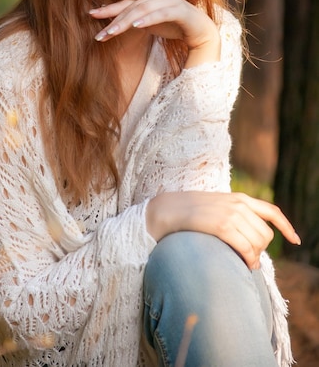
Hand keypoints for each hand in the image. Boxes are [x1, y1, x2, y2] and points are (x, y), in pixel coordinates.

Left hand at [89, 0, 220, 65]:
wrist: (200, 32)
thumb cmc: (173, 25)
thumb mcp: (148, 22)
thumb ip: (132, 18)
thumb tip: (109, 19)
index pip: (125, 2)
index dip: (108, 9)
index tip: (90, 15)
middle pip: (131, 6)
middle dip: (113, 19)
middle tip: (99, 33)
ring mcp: (170, 0)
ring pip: (143, 9)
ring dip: (126, 21)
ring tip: (112, 32)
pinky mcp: (180, 10)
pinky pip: (161, 13)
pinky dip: (147, 19)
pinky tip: (135, 26)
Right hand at [146, 190, 300, 269]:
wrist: (165, 210)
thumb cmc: (188, 213)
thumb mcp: (215, 207)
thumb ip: (233, 215)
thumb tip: (250, 236)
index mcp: (238, 198)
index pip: (271, 211)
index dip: (287, 227)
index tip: (296, 240)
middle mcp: (238, 204)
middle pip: (265, 234)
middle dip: (261, 250)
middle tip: (248, 259)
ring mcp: (230, 213)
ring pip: (258, 243)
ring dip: (254, 257)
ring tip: (244, 262)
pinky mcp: (221, 225)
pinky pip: (246, 247)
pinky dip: (248, 259)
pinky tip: (244, 264)